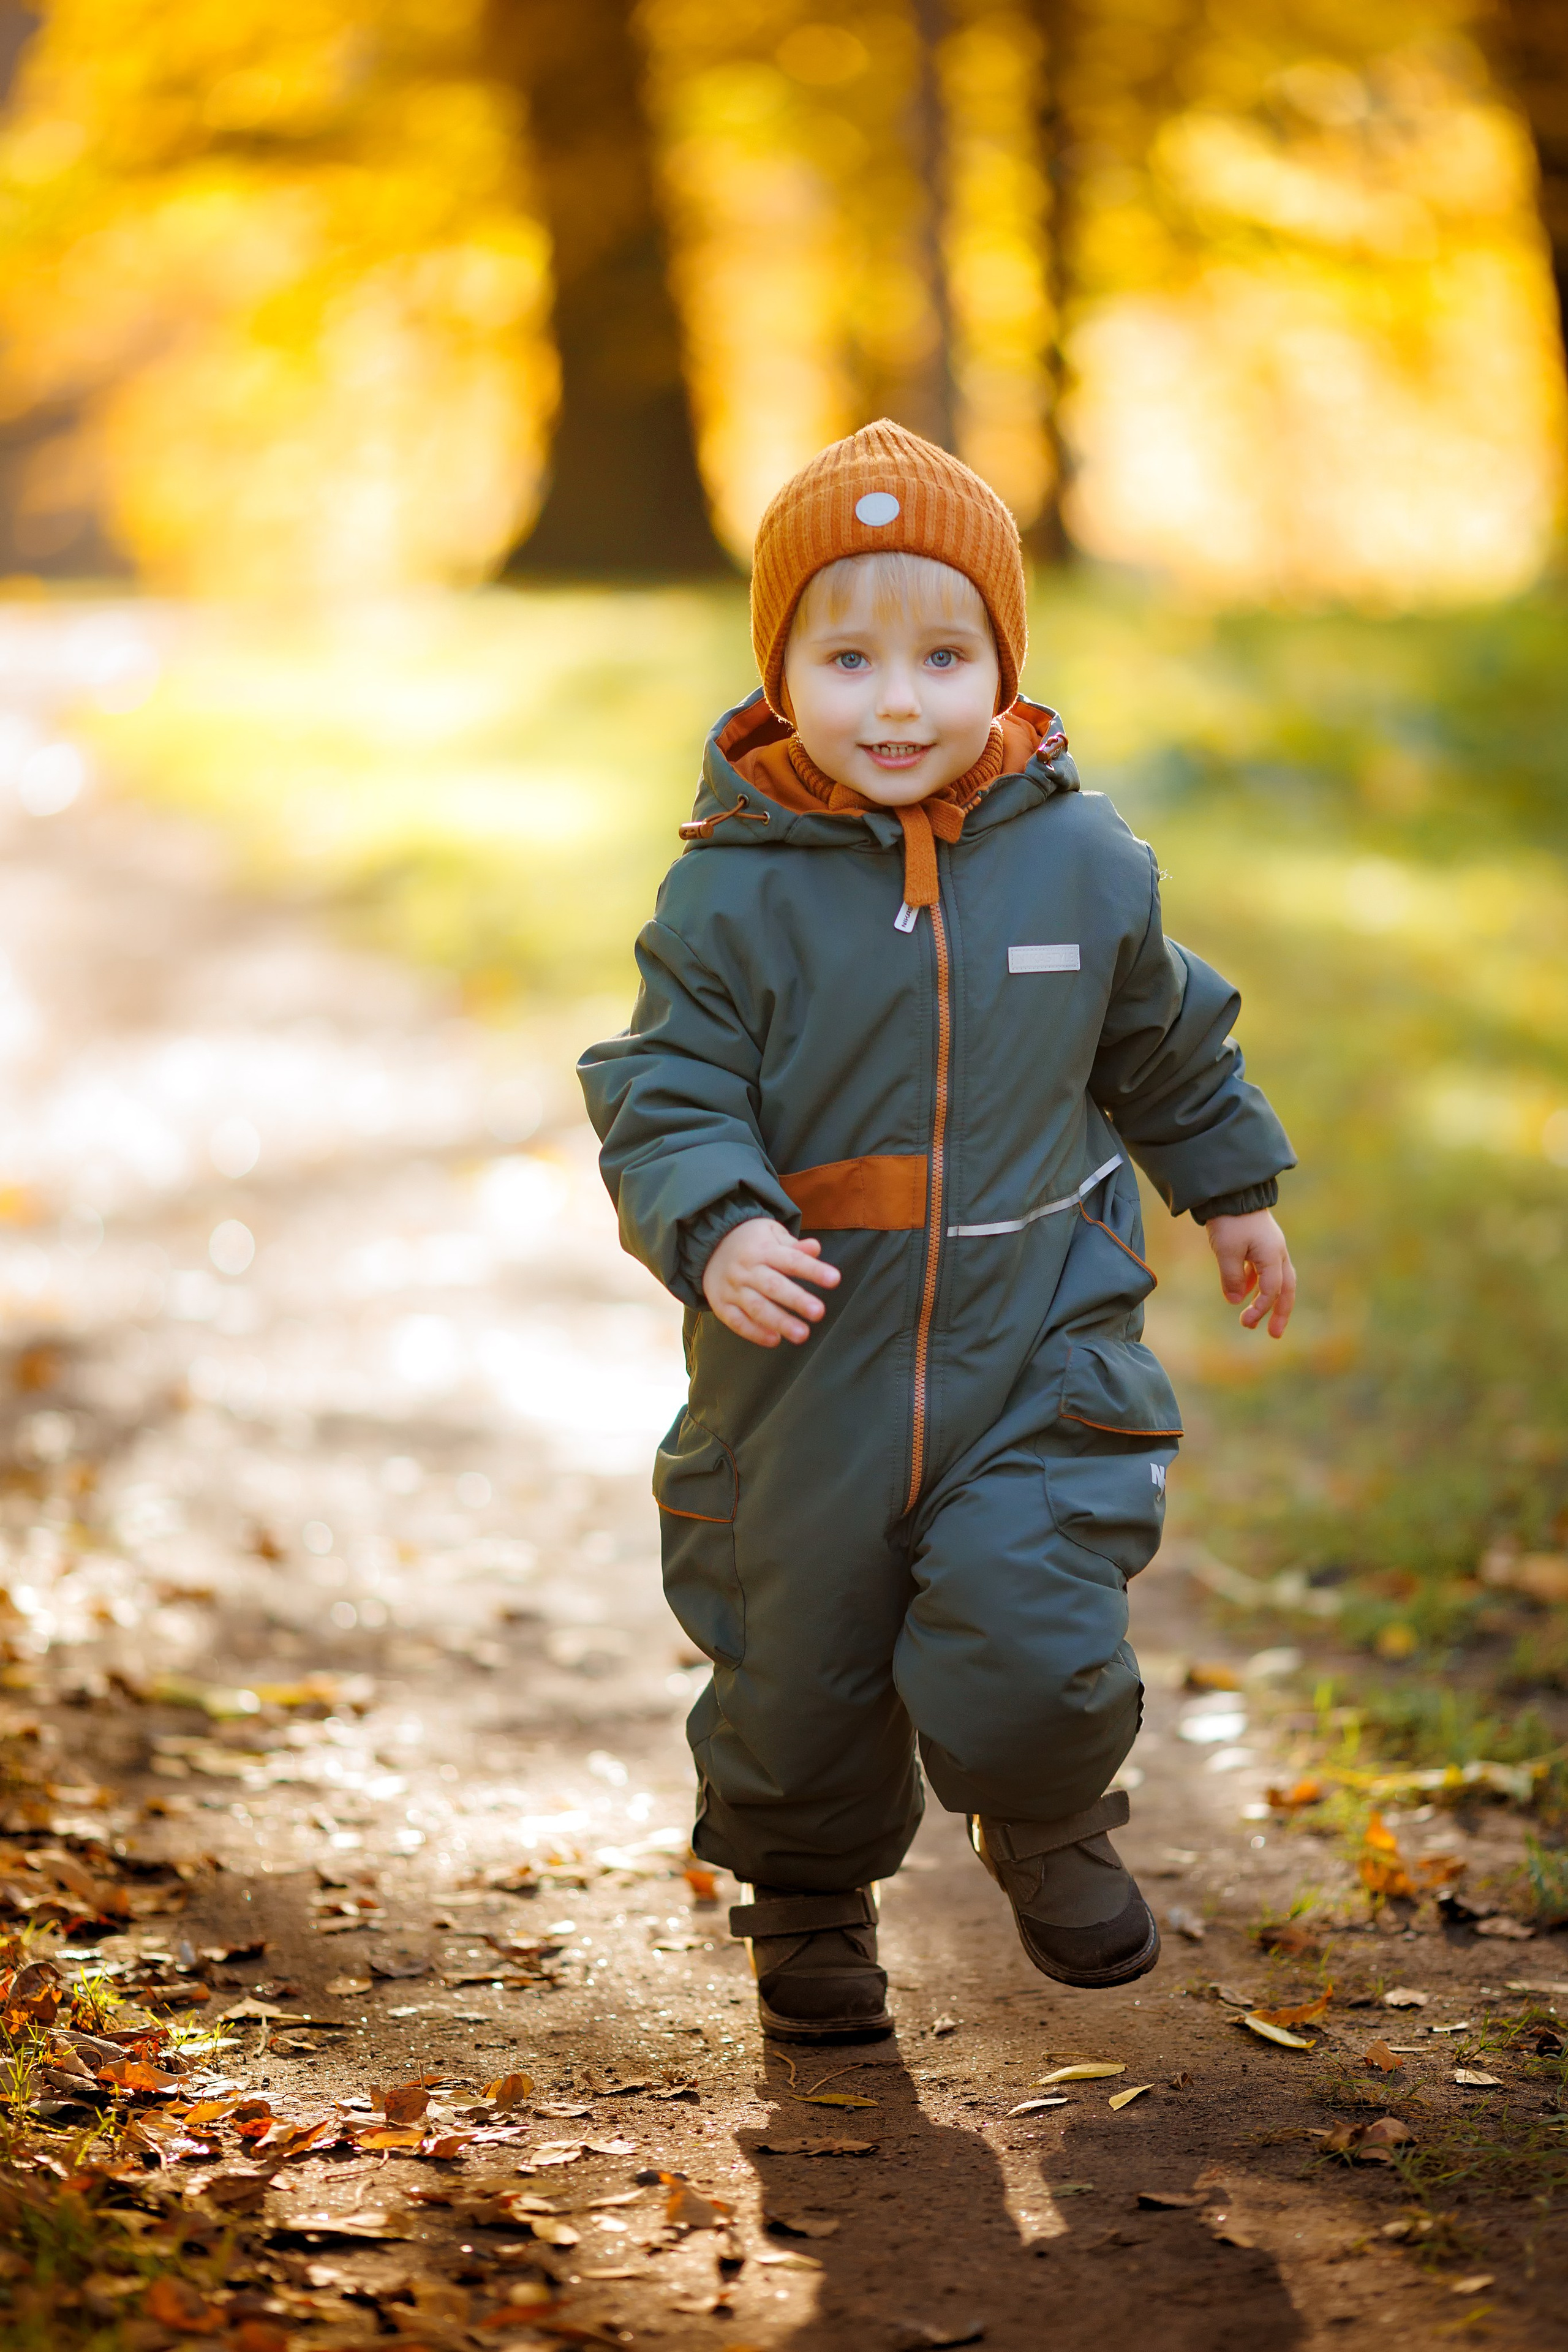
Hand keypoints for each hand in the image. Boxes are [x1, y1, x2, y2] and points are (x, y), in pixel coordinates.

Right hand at [702, 1218, 840, 1346]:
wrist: (709, 1245)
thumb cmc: (752, 1241)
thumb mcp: (771, 1234)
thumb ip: (794, 1246)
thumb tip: (815, 1248)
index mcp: (763, 1250)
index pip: (791, 1260)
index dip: (813, 1270)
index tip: (835, 1280)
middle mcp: (747, 1270)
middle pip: (773, 1286)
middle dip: (796, 1300)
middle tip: (819, 1312)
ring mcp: (732, 1289)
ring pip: (756, 1308)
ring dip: (779, 1322)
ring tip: (802, 1335)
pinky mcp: (721, 1305)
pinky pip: (737, 1321)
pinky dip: (754, 1332)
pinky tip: (774, 1340)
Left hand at [1205, 1208, 1295, 1337]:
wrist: (1231, 1191)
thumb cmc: (1230, 1220)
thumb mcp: (1227, 1251)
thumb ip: (1232, 1278)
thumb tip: (1236, 1301)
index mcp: (1272, 1255)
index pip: (1272, 1290)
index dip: (1261, 1308)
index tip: (1246, 1321)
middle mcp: (1277, 1253)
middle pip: (1286, 1289)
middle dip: (1280, 1313)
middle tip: (1274, 1334)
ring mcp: (1270, 1247)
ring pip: (1276, 1280)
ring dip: (1267, 1300)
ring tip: (1253, 1319)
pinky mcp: (1260, 1243)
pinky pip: (1264, 1270)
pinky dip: (1256, 1284)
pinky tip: (1243, 1292)